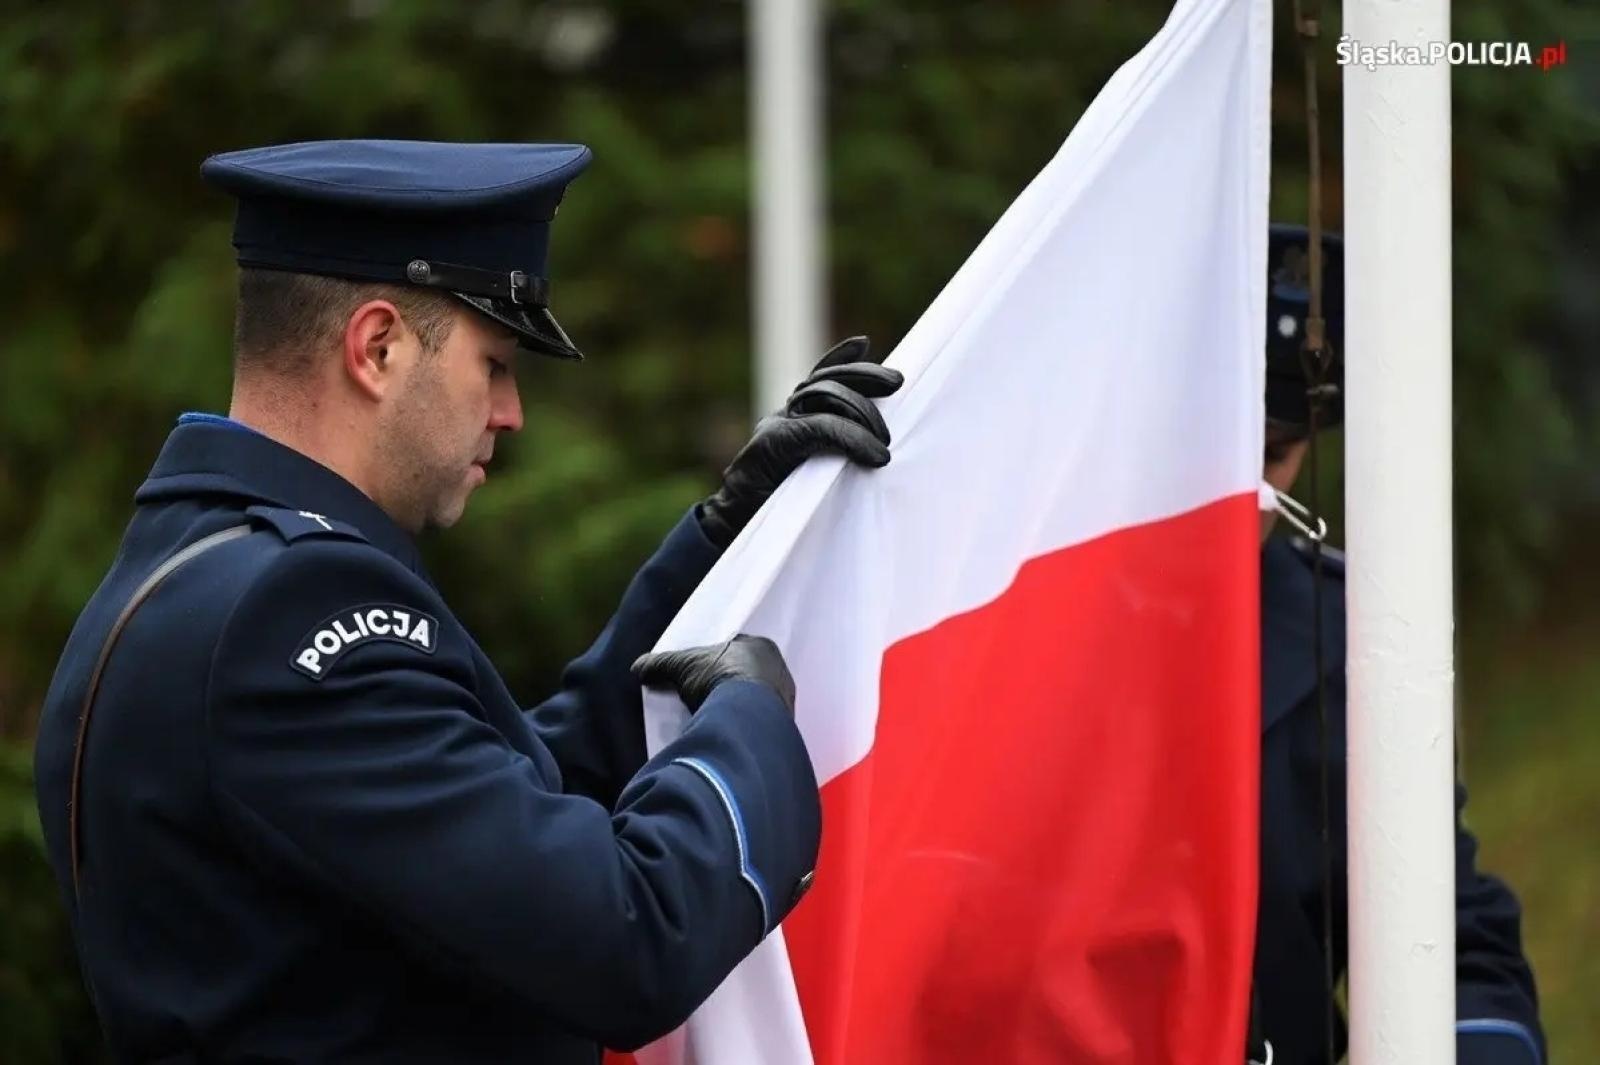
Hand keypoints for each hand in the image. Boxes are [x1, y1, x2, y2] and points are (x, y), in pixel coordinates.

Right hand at [632, 635, 795, 715]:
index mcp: (761, 646)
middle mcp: (779, 669)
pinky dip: (747, 726)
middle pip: (749, 675)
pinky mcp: (784, 725)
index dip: (718, 660)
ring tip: (718, 719)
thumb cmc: (718, 678)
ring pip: (758, 700)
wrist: (745, 718)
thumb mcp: (682, 666)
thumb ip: (661, 663)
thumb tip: (637, 667)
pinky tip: (732, 733)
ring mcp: (785, 698)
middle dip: (730, 685)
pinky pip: (762, 722)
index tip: (701, 674)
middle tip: (708, 698)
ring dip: (741, 707)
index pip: (737, 650)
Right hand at [698, 336, 902, 546]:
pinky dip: (852, 438)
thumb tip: (878, 450)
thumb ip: (832, 451)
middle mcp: (781, 416)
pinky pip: (821, 428)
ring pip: (824, 397)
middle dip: (864, 378)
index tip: (863, 343)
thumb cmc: (780, 512)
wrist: (733, 531)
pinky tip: (876, 455)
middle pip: (826, 381)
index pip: (816, 378)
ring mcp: (775, 427)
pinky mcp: (775, 443)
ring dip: (863, 414)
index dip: (839, 358)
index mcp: (789, 420)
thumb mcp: (813, 475)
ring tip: (887, 442)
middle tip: (897, 384)